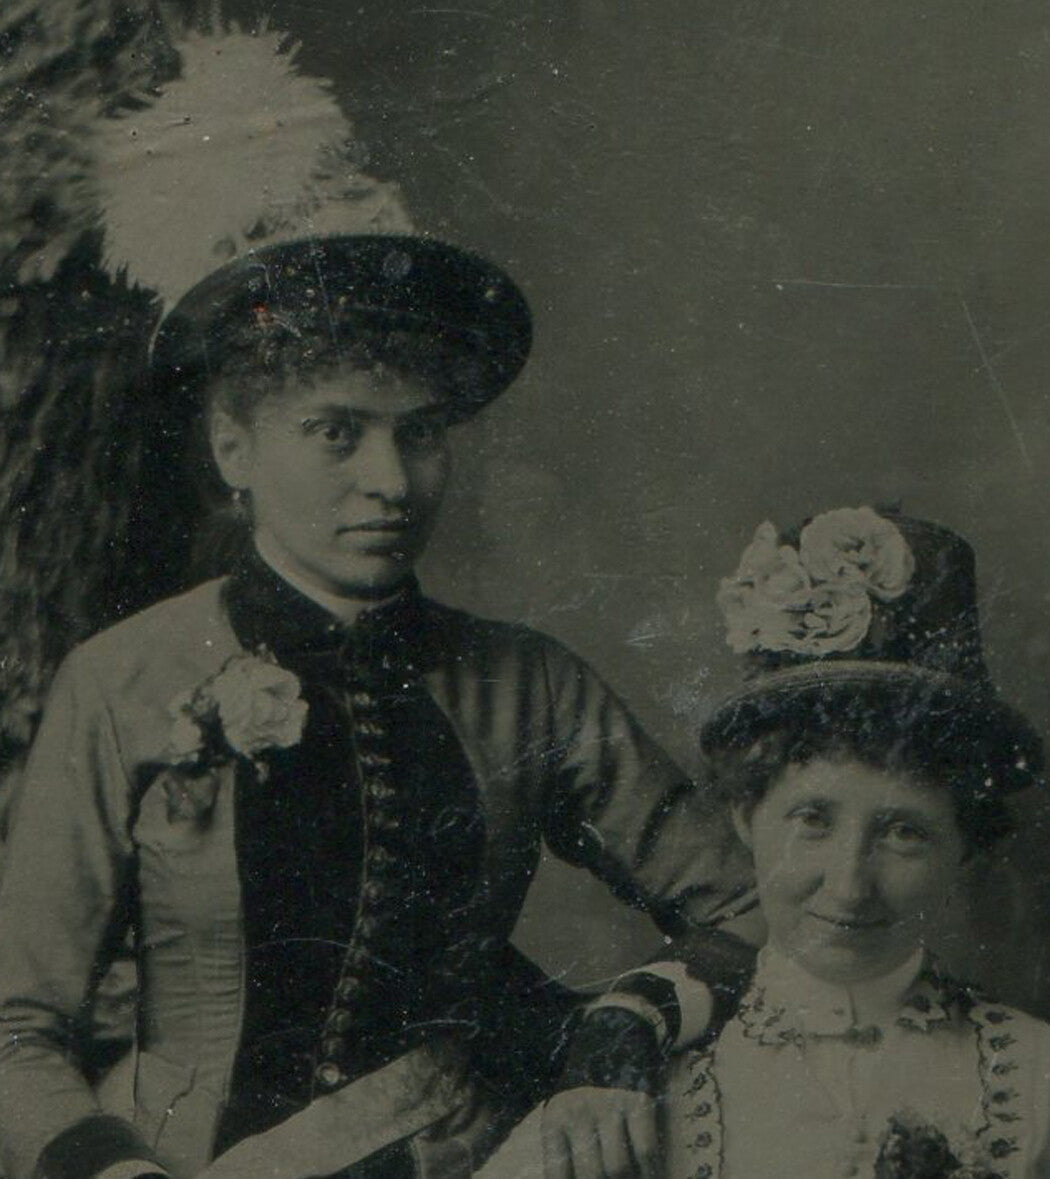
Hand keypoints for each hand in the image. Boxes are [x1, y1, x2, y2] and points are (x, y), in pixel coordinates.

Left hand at [541, 1086, 658, 1178]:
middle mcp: (578, 1113)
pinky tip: (649, 1176)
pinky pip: (646, 1151)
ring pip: (618, 1168)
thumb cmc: (584, 1100)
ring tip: (628, 1177)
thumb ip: (565, 1158)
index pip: (558, 1176)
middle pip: (591, 1176)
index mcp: (554, 1122)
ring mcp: (609, 1106)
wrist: (608, 1047)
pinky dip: (650, 1173)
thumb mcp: (563, 1123)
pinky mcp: (637, 1102)